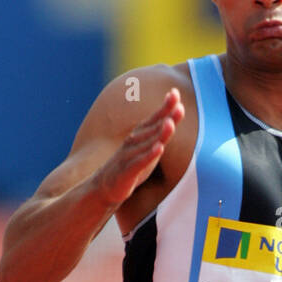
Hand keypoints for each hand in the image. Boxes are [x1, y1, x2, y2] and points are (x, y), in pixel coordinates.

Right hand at [94, 88, 184, 207]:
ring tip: (170, 123)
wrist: (104, 188)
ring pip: (147, 143)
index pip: (154, 119)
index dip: (165, 107)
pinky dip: (149, 155)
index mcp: (139, 136)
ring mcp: (129, 156)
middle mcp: (133, 142)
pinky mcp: (127, 172)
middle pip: (152, 128)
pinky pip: (139, 163)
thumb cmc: (130, 167)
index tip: (175, 93)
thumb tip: (172, 118)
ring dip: (159, 133)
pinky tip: (159, 149)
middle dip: (165, 115)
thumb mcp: (146, 150)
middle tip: (178, 104)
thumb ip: (158, 135)